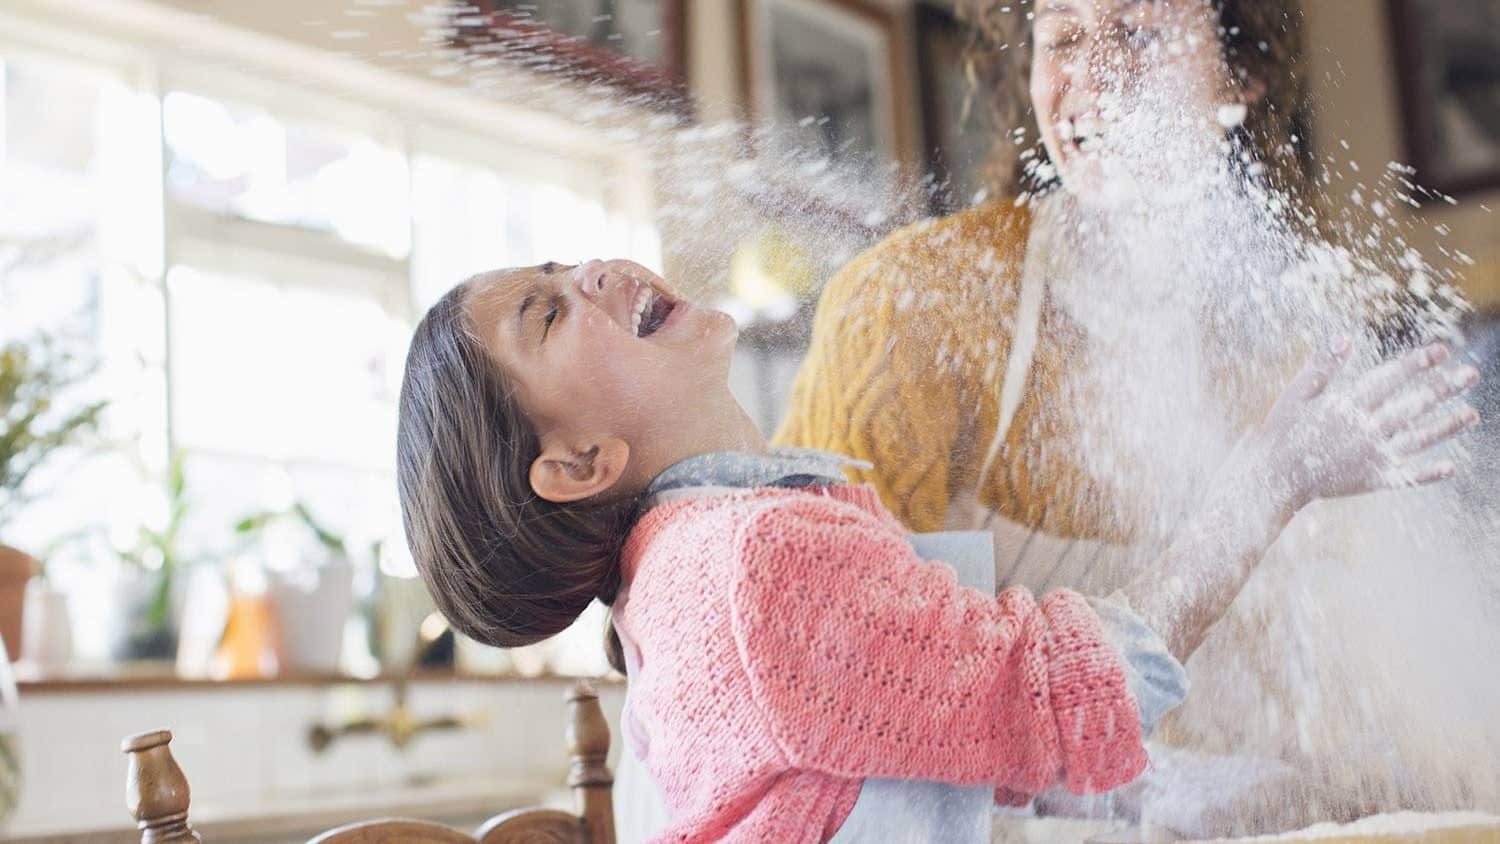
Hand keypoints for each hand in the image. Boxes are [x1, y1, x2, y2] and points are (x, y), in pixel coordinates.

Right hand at [1249, 337, 1479, 513]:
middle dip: (1443, 388)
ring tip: (1471, 414)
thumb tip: (1345, 338)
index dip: (1417, 363)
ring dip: (1447, 425)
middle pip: (1413, 405)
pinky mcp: (1373, 481)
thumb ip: (1322, 367)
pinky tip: (1451, 466)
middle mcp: (1366, 431)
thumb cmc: (1281, 432)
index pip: (1390, 379)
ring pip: (1419, 438)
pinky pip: (1408, 477)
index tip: (1441, 350)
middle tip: (1471, 373)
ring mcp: (1373, 458)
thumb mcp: (1295, 395)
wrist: (1274, 478)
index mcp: (1347, 407)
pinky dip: (1430, 473)